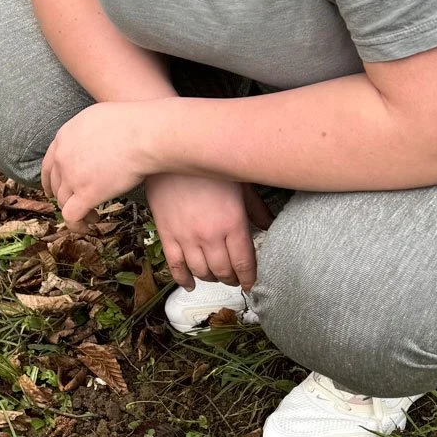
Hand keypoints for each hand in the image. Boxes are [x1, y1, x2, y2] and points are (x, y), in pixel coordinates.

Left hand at [40, 102, 157, 225]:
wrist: (143, 135)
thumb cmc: (132, 123)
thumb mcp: (97, 117)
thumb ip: (86, 132)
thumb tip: (92, 141)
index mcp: (64, 137)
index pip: (49, 164)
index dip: (50, 181)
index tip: (55, 190)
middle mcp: (63, 157)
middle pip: (56, 184)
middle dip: (64, 197)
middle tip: (77, 204)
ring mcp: (72, 176)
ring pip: (63, 202)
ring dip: (76, 212)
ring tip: (93, 216)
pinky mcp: (86, 194)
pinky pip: (72, 216)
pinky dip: (77, 225)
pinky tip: (89, 225)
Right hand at [146, 171, 258, 291]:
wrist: (170, 153)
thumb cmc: (207, 165)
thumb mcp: (240, 183)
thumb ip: (255, 208)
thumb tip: (268, 224)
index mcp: (232, 222)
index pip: (243, 262)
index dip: (249, 277)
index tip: (251, 282)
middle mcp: (209, 235)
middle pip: (223, 270)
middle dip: (231, 279)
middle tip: (235, 279)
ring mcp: (186, 237)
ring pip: (201, 271)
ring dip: (210, 278)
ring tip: (216, 276)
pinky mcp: (167, 235)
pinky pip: (175, 265)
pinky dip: (183, 278)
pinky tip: (190, 283)